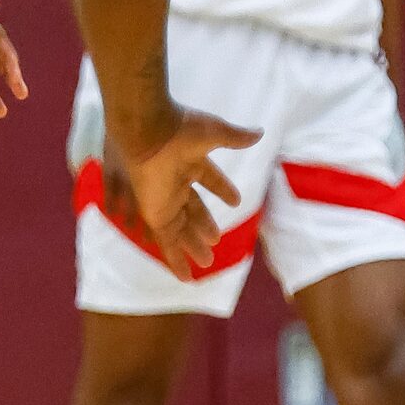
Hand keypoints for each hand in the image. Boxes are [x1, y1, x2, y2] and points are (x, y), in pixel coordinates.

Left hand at [118, 105, 260, 272]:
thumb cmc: (179, 129)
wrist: (145, 131)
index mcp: (190, 160)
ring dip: (193, 245)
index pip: (209, 178)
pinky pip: (166, 241)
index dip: (222, 189)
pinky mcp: (155, 214)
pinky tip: (185, 275)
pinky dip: (175, 258)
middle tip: (216, 239)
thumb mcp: (214, 132)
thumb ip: (235, 137)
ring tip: (207, 261)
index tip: (236, 201)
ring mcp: (164, 200)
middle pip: (192, 209)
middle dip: (203, 224)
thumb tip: (259, 133)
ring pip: (180, 228)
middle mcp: (175, 181)